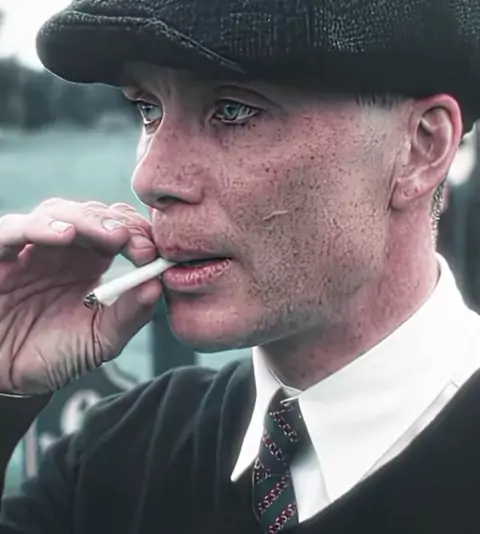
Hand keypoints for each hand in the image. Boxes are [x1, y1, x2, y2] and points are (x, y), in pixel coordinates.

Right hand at [0, 199, 161, 394]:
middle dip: (118, 223)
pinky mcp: (0, 257)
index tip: (152, 252)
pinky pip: (14, 230)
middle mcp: (63, 249)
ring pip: (57, 212)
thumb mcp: (101, 339)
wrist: (11, 380)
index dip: (137, 233)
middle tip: (134, 242)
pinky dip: (39, 226)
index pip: (118, 229)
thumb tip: (158, 285)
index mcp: (91, 261)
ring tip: (112, 236)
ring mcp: (30, 249)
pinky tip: (65, 235)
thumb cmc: (56, 354)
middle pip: (92, 213)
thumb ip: (130, 314)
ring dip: (87, 219)